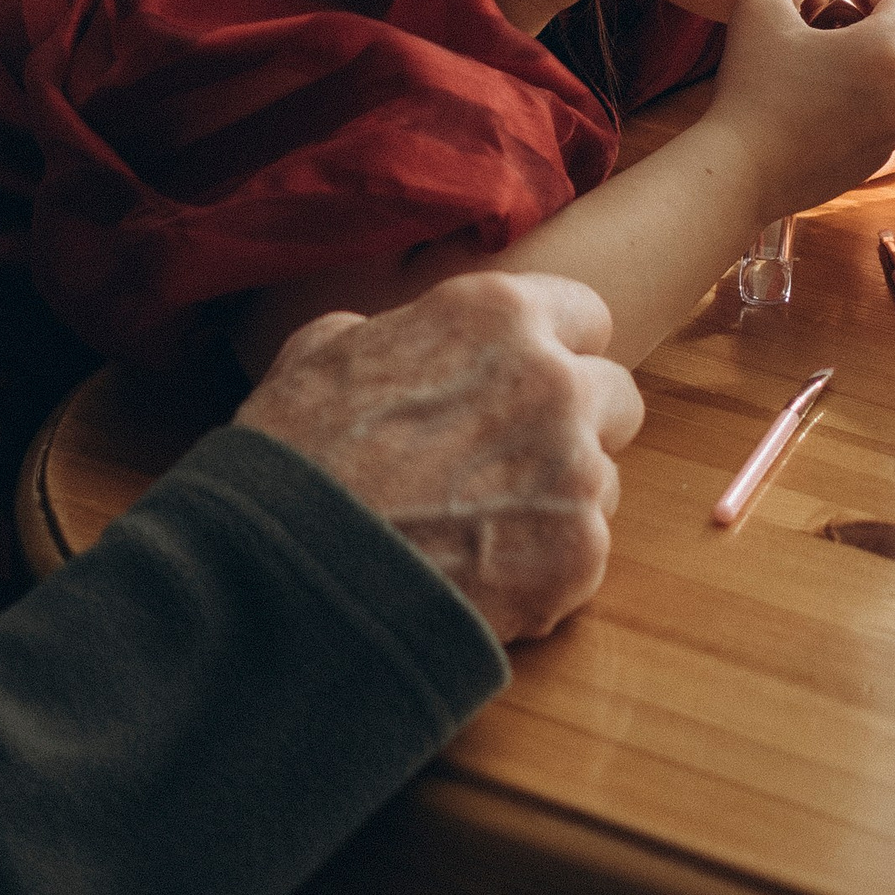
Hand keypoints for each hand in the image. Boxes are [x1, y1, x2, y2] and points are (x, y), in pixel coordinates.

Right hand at [238, 273, 641, 644]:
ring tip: (479, 533)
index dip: (552, 351)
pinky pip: (583, 558)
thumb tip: (406, 344)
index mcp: (498, 315)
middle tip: (509, 464)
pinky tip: (475, 580)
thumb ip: (398, 333)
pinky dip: (541, 573)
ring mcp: (575, 471)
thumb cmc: (291, 454)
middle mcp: (555, 382)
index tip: (521, 384)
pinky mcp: (579, 556)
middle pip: (615, 396)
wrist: (280, 571)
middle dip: (575, 426)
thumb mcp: (322, 351)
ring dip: (558, 502)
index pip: (585, 315)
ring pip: (604, 482)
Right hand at [708, 0, 894, 217]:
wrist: (742, 171)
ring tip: (831, 55)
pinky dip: (870, 96)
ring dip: (878, 58)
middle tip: (837, 14)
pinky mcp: (880, 158)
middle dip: (882, 18)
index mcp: (886, 49)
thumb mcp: (756, 6)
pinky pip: (889, 114)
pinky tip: (825, 96)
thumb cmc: (751, 89)